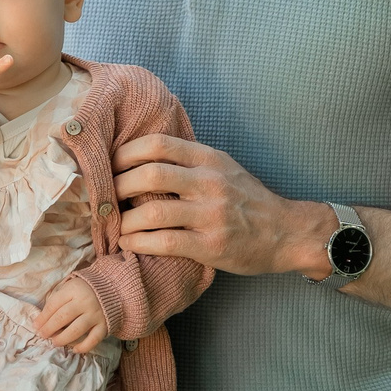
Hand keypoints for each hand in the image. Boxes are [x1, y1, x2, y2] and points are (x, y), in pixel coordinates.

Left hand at [35, 276, 110, 353]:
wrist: (112, 289)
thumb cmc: (84, 290)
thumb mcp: (69, 288)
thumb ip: (57, 300)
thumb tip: (41, 320)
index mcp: (74, 289)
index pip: (54, 305)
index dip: (43, 317)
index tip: (36, 325)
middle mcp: (85, 302)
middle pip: (63, 317)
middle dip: (49, 328)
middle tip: (42, 335)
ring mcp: (96, 314)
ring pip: (76, 330)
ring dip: (63, 338)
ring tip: (54, 342)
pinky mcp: (105, 325)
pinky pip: (94, 339)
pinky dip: (84, 347)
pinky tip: (75, 350)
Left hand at [112, 134, 329, 276]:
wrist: (286, 232)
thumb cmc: (248, 200)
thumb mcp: (223, 167)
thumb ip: (189, 160)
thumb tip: (141, 157)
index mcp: (208, 159)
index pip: (157, 144)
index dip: (125, 153)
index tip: (108, 165)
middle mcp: (209, 182)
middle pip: (149, 175)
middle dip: (117, 186)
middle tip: (104, 197)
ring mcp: (211, 215)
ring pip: (152, 212)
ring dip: (124, 220)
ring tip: (114, 224)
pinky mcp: (211, 246)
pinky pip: (165, 243)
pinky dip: (139, 242)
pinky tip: (128, 243)